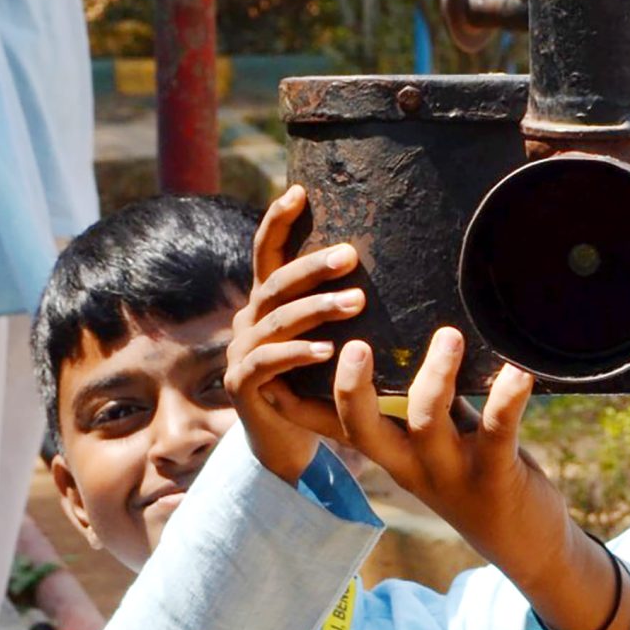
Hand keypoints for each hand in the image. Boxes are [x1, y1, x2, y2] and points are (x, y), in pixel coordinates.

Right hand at [221, 188, 365, 485]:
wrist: (285, 438)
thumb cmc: (315, 380)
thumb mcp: (327, 334)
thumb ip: (340, 301)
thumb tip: (388, 261)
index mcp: (267, 301)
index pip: (267, 251)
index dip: (278, 220)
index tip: (299, 190)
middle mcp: (249, 320)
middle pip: (275, 282)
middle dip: (312, 267)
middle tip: (351, 256)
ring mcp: (241, 351)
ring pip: (277, 321)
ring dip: (316, 308)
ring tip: (356, 302)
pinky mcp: (242, 385)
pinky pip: (268, 362)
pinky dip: (298, 354)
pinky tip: (327, 350)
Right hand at [326, 320, 629, 629]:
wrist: (530, 549)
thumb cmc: (483, 480)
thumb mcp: (444, 444)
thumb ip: (428, 403)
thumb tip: (418, 340)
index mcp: (395, 456)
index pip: (336, 429)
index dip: (300, 407)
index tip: (268, 376)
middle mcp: (413, 467)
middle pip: (364, 430)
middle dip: (353, 390)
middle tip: (353, 346)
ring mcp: (451, 474)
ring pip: (426, 423)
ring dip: (436, 376)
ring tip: (450, 336)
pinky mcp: (496, 477)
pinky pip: (496, 432)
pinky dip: (506, 399)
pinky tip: (517, 372)